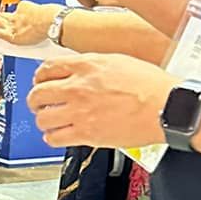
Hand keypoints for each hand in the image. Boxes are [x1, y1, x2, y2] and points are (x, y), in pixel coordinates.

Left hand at [0, 0, 57, 48]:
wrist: (53, 21)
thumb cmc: (57, 20)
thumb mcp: (54, 17)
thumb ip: (53, 22)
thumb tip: (62, 27)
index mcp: (28, 8)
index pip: (19, 11)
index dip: (16, 15)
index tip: (15, 18)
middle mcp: (18, 14)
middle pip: (5, 16)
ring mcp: (13, 24)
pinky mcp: (10, 34)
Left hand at [27, 47, 171, 150]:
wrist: (166, 106)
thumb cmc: (150, 85)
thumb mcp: (117, 61)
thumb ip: (92, 65)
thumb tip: (78, 70)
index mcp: (86, 66)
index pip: (47, 68)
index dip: (39, 77)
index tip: (40, 82)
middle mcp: (78, 88)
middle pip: (38, 94)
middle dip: (35, 99)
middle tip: (39, 103)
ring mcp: (80, 112)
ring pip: (42, 118)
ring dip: (43, 119)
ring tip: (49, 120)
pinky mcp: (87, 134)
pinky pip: (54, 138)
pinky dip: (52, 137)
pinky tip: (58, 134)